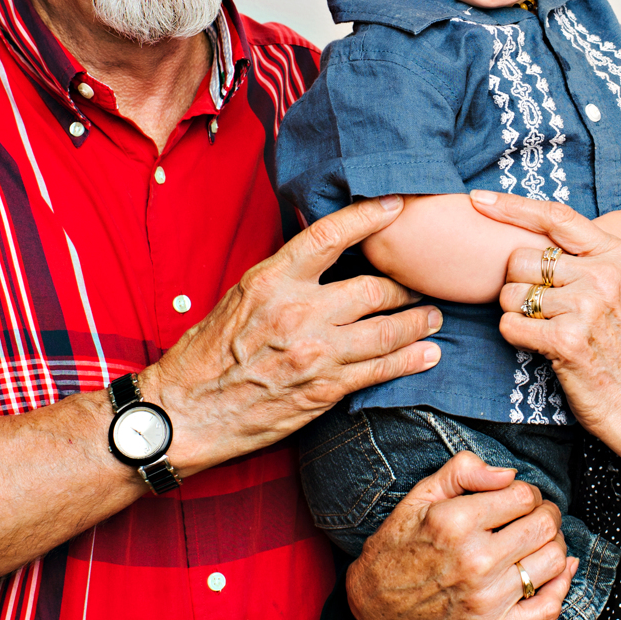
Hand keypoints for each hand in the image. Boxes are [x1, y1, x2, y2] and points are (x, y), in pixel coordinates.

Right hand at [143, 196, 442, 476]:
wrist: (185, 413)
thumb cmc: (207, 355)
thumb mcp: (238, 298)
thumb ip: (283, 277)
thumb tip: (322, 254)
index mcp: (272, 280)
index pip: (331, 235)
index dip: (369, 216)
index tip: (396, 206)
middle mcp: (297, 312)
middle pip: (373, 288)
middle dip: (406, 285)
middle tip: (423, 283)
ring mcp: (314, 353)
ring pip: (386, 330)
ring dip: (419, 322)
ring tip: (435, 317)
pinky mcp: (324, 390)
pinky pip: (380, 370)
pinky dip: (411, 360)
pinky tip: (428, 355)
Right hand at [346, 451, 575, 619]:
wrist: (376, 604)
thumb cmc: (400, 543)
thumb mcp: (420, 495)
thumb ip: (464, 470)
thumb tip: (509, 474)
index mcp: (456, 523)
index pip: (524, 496)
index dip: (527, 491)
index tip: (517, 497)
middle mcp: (474, 562)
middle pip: (544, 526)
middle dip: (547, 512)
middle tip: (535, 514)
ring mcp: (485, 600)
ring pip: (553, 561)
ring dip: (554, 544)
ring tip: (538, 540)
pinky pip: (548, 607)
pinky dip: (562, 585)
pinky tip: (557, 569)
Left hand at [475, 190, 620, 476]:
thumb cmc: (619, 345)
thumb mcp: (616, 288)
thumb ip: (583, 258)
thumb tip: (528, 229)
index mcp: (616, 254)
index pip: (556, 217)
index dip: (513, 207)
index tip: (479, 200)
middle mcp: (604, 274)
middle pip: (522, 258)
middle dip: (517, 284)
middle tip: (541, 308)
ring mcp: (588, 306)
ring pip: (512, 293)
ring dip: (516, 313)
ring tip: (546, 328)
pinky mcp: (568, 339)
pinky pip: (510, 325)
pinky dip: (515, 337)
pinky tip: (541, 346)